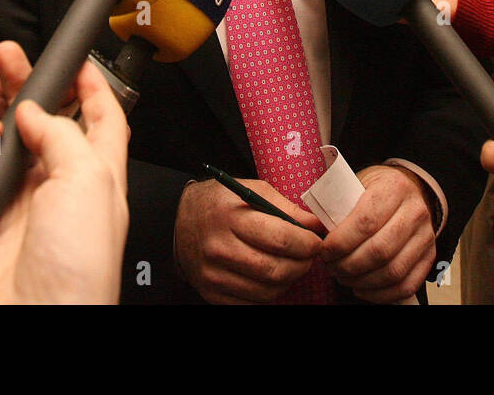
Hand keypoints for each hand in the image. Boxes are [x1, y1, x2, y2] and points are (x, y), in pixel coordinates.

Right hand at [0, 64, 128, 303]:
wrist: (28, 322)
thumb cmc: (76, 267)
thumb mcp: (87, 180)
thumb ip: (64, 134)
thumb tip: (36, 113)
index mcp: (98, 178)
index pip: (103, 121)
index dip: (93, 88)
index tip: (78, 61)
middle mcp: (59, 191)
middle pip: (41, 127)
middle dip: (22, 94)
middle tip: (7, 65)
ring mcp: (18, 208)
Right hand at [173, 178, 323, 303]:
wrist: (178, 221)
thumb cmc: (220, 203)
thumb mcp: (252, 191)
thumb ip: (286, 207)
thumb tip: (316, 225)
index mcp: (231, 217)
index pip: (280, 239)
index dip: (307, 244)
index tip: (316, 242)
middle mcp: (220, 248)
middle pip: (275, 270)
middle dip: (302, 265)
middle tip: (309, 257)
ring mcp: (214, 275)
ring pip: (267, 291)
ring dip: (289, 280)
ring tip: (293, 265)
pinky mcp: (211, 293)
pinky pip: (252, 303)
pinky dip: (269, 293)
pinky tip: (272, 277)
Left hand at [321, 165, 435, 302]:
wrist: (408, 189)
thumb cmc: (376, 189)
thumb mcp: (357, 184)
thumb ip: (340, 204)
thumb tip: (319, 232)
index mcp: (394, 188)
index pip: (366, 222)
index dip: (341, 242)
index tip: (325, 250)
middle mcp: (415, 211)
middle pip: (379, 250)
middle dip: (349, 265)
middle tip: (332, 267)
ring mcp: (426, 235)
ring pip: (393, 271)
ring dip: (362, 281)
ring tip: (344, 277)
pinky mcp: (430, 256)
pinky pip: (407, 284)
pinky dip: (381, 294)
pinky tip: (362, 289)